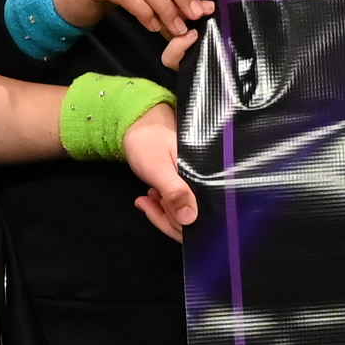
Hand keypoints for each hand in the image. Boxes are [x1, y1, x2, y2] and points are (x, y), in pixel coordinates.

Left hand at [126, 101, 195, 238]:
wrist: (137, 122)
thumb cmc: (149, 140)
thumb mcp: (160, 168)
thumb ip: (175, 193)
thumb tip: (189, 219)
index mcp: (207, 177)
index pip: (202, 215)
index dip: (180, 222)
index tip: (160, 210)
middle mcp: (206, 183)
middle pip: (194, 218)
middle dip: (168, 217)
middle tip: (148, 203)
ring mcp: (196, 184)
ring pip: (184, 214)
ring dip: (163, 211)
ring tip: (147, 197)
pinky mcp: (186, 184)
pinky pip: (178, 205)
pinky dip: (162, 205)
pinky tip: (150, 196)